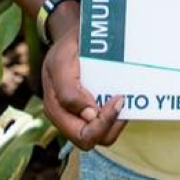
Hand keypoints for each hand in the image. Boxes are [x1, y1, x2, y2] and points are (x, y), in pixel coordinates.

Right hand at [41, 26, 127, 149]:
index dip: (103, 121)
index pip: (82, 133)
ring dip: (116, 122)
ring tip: (124, 100)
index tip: (118, 98)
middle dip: (110, 125)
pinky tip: (124, 99)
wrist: (73, 38)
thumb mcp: (61, 61)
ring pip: (101, 136)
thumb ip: (68, 90)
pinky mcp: (91, 112)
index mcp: (55, 108)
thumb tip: (89, 115)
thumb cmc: (67, 49)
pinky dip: (118, 116)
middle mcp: (66, 117)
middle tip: (122, 101)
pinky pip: (107, 125)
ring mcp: (78, 116)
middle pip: (91, 140)